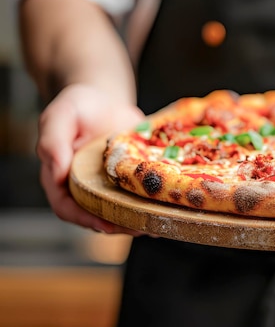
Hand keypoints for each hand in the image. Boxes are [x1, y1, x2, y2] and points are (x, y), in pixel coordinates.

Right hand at [37, 83, 145, 234]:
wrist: (105, 98)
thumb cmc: (79, 105)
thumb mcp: (61, 115)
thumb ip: (53, 141)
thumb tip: (56, 173)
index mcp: (62, 177)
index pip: (68, 208)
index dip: (85, 218)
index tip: (106, 223)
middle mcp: (86, 187)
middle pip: (98, 215)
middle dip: (119, 225)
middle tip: (141, 228)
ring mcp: (110, 186)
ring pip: (121, 210)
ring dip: (139, 218)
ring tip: (159, 222)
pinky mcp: (130, 180)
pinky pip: (139, 196)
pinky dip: (152, 203)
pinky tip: (169, 206)